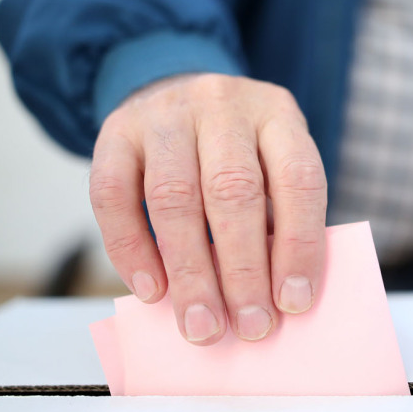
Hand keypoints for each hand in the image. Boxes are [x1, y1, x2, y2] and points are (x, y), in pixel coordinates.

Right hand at [89, 73, 326, 344]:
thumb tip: (276, 294)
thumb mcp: (271, 159)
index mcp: (276, 112)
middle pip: (233, 189)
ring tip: (202, 323)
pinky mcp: (115, 131)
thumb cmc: (234, 144)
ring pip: (173, 196)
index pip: (297, 178)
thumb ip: (276, 214)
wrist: (173, 85)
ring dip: (190, 271)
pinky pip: (113, 195)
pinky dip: (131, 250)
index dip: (299, 244)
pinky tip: (152, 290)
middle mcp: (221, 104)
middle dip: (243, 269)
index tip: (294, 301)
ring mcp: (164, 114)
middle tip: (250, 325)